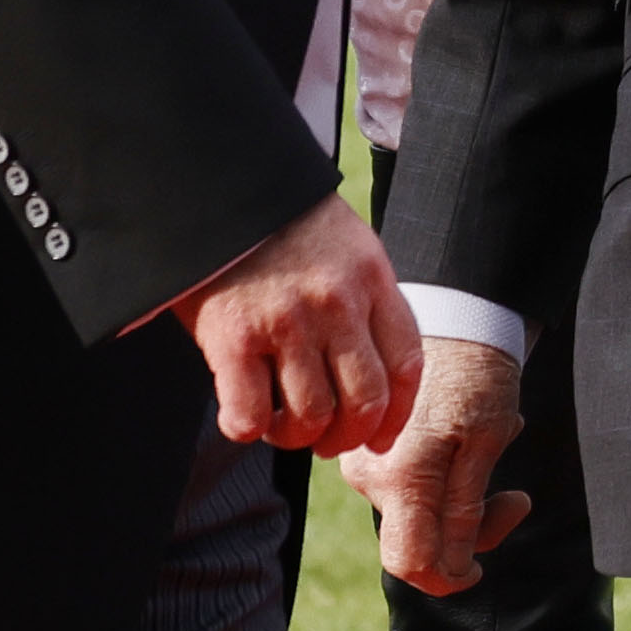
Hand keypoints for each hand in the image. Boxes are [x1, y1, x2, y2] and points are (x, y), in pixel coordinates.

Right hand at [177, 194, 420, 454]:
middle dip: (346, 437)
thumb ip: (364, 301)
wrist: (224, 190)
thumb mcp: (349, 248)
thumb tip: (373, 372)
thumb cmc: (285, 227)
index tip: (380, 436)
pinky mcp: (234, 336)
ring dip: (296, 436)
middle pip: (364, 401)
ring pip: (311, 415)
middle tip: (324, 441)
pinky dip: (247, 429)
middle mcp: (338, 304)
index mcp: (373, 280)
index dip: (397, 414)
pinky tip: (243, 420)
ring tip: (280, 427)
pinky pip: (250, 413)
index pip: (406, 364)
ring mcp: (288, 321)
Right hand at [349, 332, 528, 596]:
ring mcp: (368, 457)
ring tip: (503, 435)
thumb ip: (464, 510)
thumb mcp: (485, 441)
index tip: (480, 570)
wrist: (457, 306)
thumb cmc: (477, 370)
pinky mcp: (377, 441)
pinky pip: (414, 476)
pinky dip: (454, 467)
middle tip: (518, 498)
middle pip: (420, 535)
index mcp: (398, 479)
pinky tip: (486, 427)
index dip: (448, 578)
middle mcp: (371, 474)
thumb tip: (451, 570)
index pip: (410, 562)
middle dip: (474, 522)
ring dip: (470, 488)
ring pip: (422, 506)